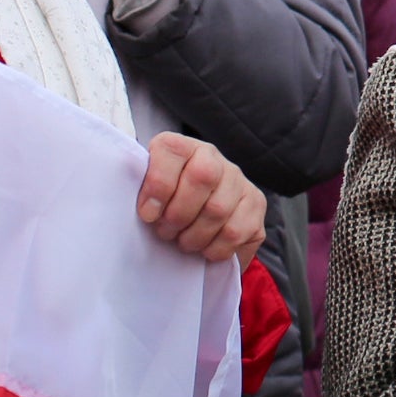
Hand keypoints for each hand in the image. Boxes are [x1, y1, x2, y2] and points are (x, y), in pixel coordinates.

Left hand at [137, 133, 263, 263]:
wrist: (195, 218)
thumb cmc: (163, 207)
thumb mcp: (144, 194)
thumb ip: (139, 192)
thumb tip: (146, 210)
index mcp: (181, 147)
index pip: (171, 152)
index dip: (158, 186)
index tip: (148, 214)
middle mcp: (213, 157)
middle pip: (203, 177)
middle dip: (178, 214)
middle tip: (166, 232)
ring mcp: (238, 180)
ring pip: (219, 209)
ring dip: (195, 236)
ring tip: (184, 242)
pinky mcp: (256, 204)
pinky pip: (236, 231)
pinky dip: (215, 248)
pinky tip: (205, 248)